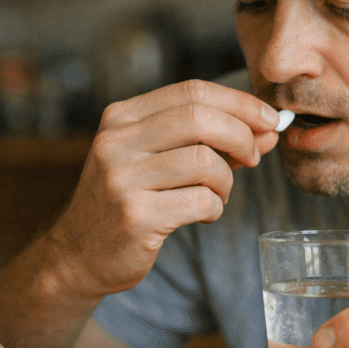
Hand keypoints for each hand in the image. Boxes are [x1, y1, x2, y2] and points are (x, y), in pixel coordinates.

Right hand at [47, 79, 280, 298]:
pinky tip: (205, 213)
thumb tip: (267, 130)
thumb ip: (210, 141)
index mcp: (122, 117)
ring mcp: (123, 179)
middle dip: (242, 136)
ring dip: (227, 180)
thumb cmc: (129, 201)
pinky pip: (201, 201)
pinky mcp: (136, 216)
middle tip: (254, 156)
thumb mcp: (159, 159)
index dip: (240, 103)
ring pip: (205, 161)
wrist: (79, 255)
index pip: (192, 92)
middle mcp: (117, 142)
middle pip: (199, 118)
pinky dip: (215, 207)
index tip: (269, 119)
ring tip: (219, 193)